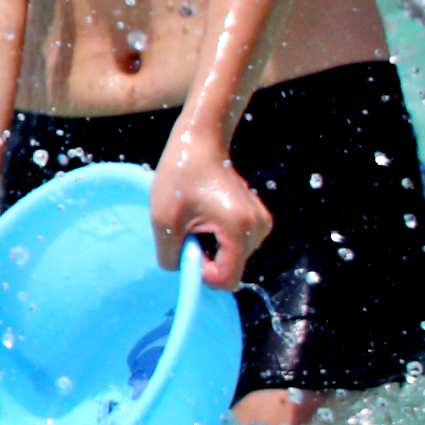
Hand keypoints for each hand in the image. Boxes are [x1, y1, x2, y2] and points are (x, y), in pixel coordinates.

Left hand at [148, 132, 269, 293]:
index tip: (186, 251)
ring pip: (232, 257)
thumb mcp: (163, 219)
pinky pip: (235, 244)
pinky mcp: (257, 220)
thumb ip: (170, 255)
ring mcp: (261, 224)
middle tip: (186, 231)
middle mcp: (258, 229)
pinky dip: (218, 239)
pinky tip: (205, 217)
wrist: (199, 145)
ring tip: (195, 219)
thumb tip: (181, 273)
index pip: (227, 279)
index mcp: (239, 228)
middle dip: (205, 258)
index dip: (202, 275)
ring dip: (210, 248)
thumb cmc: (179, 176)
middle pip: (230, 269)